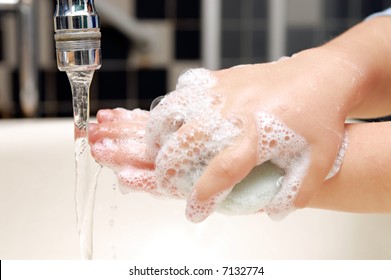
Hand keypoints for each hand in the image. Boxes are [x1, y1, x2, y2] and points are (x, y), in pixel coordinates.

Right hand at [146, 47, 356, 220]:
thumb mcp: (322, 160)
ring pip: (177, 110)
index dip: (203, 194)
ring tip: (156, 148)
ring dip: (160, 132)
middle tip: (165, 181)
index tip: (194, 210)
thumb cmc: (323, 116)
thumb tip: (274, 212)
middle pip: (186, 141)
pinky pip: (187, 89)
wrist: (323, 74)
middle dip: (168, 167)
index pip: (222, 170)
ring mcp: (226, 91)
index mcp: (259, 135)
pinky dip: (174, 106)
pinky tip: (176, 118)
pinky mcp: (224, 77)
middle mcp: (236, 112)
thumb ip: (298, 191)